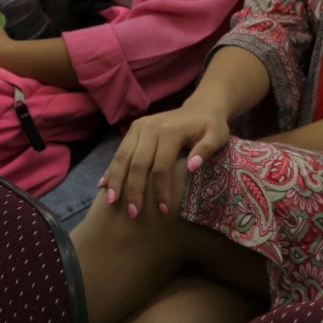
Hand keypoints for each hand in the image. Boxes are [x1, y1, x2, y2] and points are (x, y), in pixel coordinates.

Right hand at [101, 96, 233, 219]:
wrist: (201, 108)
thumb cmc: (211, 127)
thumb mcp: (217, 136)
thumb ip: (206, 150)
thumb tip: (192, 167)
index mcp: (170, 131)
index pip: (161, 166)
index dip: (160, 190)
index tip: (163, 211)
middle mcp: (151, 127)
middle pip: (137, 164)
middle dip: (134, 190)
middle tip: (132, 214)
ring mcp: (139, 127)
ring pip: (123, 157)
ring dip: (116, 181)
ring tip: (112, 203)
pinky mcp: (133, 129)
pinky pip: (120, 152)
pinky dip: (112, 169)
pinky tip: (104, 186)